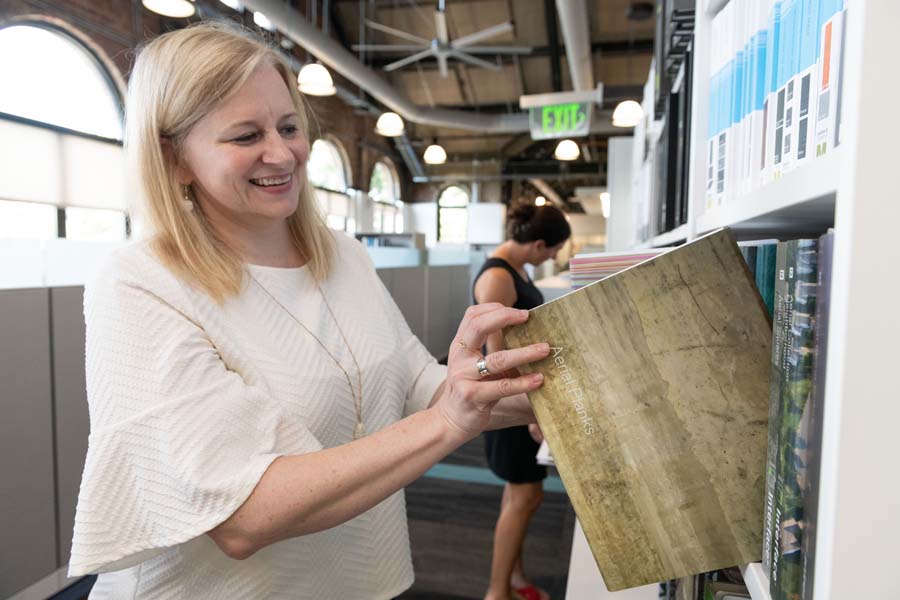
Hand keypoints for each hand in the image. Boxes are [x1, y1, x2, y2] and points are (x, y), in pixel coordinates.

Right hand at [434, 303, 548, 439]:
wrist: (449, 420)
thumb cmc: (468, 389)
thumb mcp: (472, 364)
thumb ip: (488, 349)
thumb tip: (523, 333)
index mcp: (460, 346)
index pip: (472, 316)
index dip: (494, 309)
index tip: (518, 312)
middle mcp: (459, 357)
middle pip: (478, 326)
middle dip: (504, 318)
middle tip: (528, 317)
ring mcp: (464, 377)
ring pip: (497, 359)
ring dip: (524, 352)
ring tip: (544, 349)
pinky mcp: (473, 396)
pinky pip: (503, 386)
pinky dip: (523, 382)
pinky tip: (538, 379)